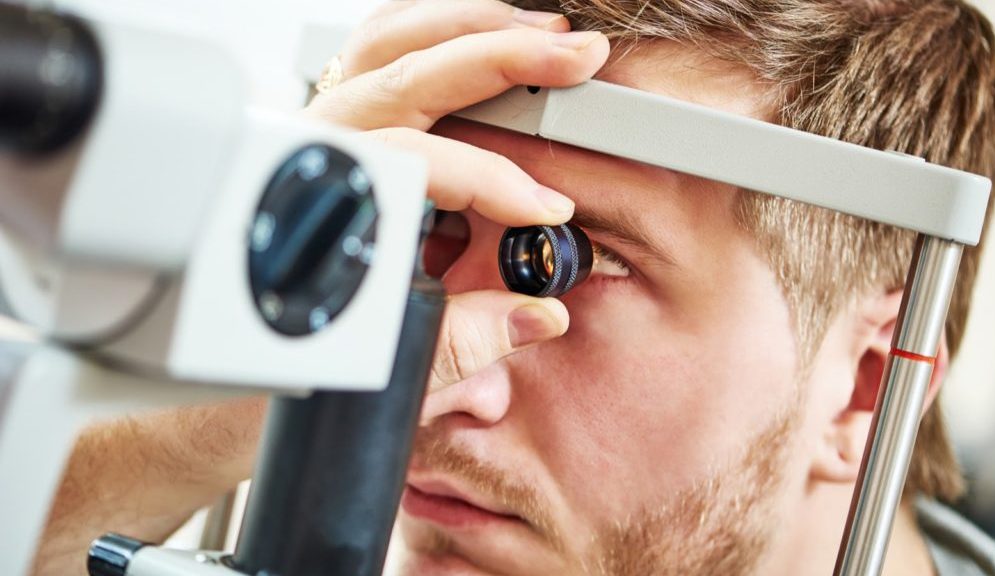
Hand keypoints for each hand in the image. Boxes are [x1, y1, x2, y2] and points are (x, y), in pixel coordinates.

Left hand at [307, 0, 609, 392]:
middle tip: (575, 56)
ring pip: (389, 41)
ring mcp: (315, 124)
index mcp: (321, 200)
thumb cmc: (286, 352)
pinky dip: (430, 28)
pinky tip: (477, 30)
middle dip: (502, 56)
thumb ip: (463, 341)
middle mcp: (312, 148)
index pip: (423, 164)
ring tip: (541, 31)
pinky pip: (374, 49)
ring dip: (470, 26)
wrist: (227, 349)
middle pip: (408, 71)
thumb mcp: (379, 361)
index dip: (497, 182)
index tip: (548, 209)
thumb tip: (540, 315)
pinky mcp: (326, 121)